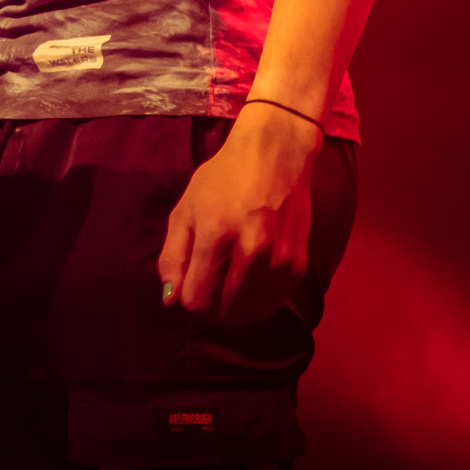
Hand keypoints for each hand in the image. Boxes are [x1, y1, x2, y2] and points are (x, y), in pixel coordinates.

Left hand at [156, 104, 320, 323]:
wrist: (275, 155)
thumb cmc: (223, 180)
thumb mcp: (185, 210)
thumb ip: (173, 257)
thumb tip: (170, 300)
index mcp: (217, 235)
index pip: (196, 301)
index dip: (188, 297)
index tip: (191, 281)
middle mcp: (251, 250)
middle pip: (222, 312)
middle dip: (209, 304)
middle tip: (209, 280)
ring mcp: (278, 260)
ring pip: (248, 314)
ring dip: (232, 306)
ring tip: (228, 280)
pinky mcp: (298, 265)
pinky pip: (271, 305)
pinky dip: (256, 302)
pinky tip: (249, 281)